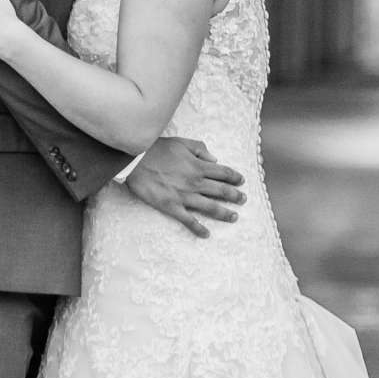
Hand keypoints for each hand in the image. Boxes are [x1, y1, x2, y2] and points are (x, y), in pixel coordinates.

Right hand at [124, 137, 244, 238]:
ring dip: (224, 213)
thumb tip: (214, 159)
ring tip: (234, 217)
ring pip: (211, 207)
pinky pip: (189, 220)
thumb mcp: (181, 143)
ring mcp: (185, 196)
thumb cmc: (156, 149)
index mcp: (199, 166)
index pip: (223, 172)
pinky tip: (206, 234)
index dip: (235, 177)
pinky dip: (198, 228)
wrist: (135, 161)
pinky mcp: (172, 207)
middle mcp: (196, 182)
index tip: (242, 181)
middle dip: (235, 196)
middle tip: (243, 200)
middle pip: (222, 191)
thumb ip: (200, 149)